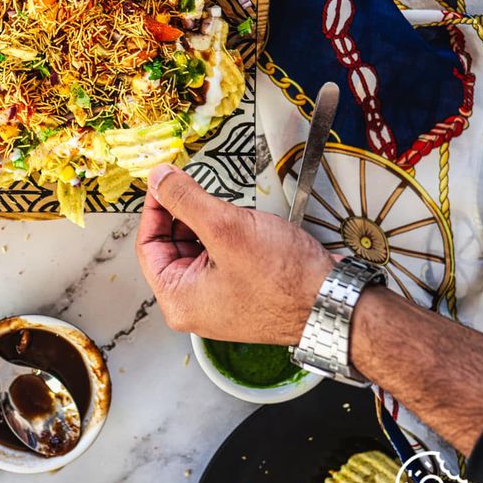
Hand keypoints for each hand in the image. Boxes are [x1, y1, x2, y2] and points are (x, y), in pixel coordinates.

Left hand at [136, 164, 334, 344]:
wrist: (335, 301)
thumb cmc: (284, 279)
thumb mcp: (225, 227)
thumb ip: (185, 199)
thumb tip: (158, 178)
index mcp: (178, 300)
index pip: (147, 246)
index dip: (154, 208)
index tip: (163, 180)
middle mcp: (194, 304)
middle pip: (171, 245)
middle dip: (183, 213)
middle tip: (194, 184)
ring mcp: (219, 299)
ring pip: (197, 247)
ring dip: (206, 221)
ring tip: (226, 207)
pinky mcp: (241, 289)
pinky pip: (220, 254)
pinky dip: (226, 233)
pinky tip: (243, 222)